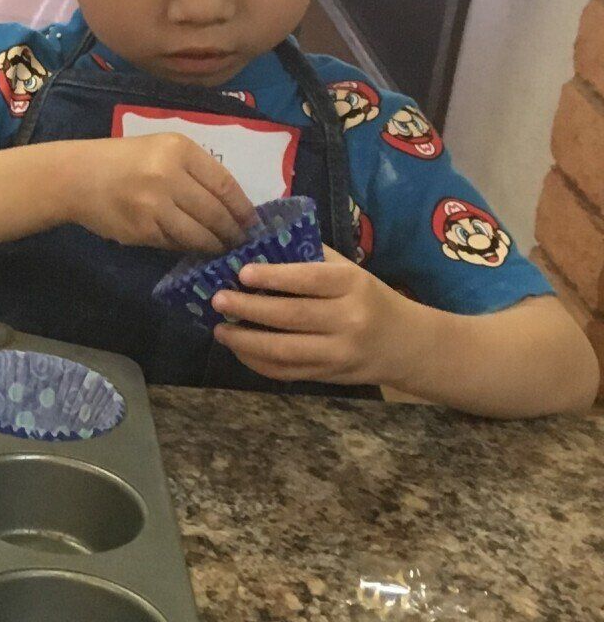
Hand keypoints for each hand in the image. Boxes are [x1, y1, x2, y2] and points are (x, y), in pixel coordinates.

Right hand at [67, 135, 258, 250]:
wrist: (76, 177)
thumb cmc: (122, 160)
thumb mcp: (160, 149)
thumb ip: (193, 170)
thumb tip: (228, 205)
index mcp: (179, 150)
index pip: (224, 184)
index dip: (242, 208)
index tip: (251, 222)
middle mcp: (169, 176)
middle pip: (215, 213)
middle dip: (232, 232)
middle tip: (240, 242)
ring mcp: (154, 206)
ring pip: (198, 234)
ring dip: (213, 246)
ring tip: (221, 250)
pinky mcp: (141, 230)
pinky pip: (174, 243)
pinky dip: (186, 247)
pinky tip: (192, 248)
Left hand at [212, 247, 417, 385]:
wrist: (404, 343)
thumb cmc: (367, 298)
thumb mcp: (350, 271)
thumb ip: (310, 258)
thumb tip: (258, 245)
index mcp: (353, 284)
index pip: (309, 279)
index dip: (274, 277)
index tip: (242, 273)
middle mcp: (349, 319)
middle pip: (291, 316)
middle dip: (248, 309)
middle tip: (217, 300)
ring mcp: (338, 352)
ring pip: (284, 350)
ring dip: (245, 341)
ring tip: (220, 329)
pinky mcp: (327, 375)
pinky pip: (285, 372)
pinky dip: (256, 362)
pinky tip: (238, 349)